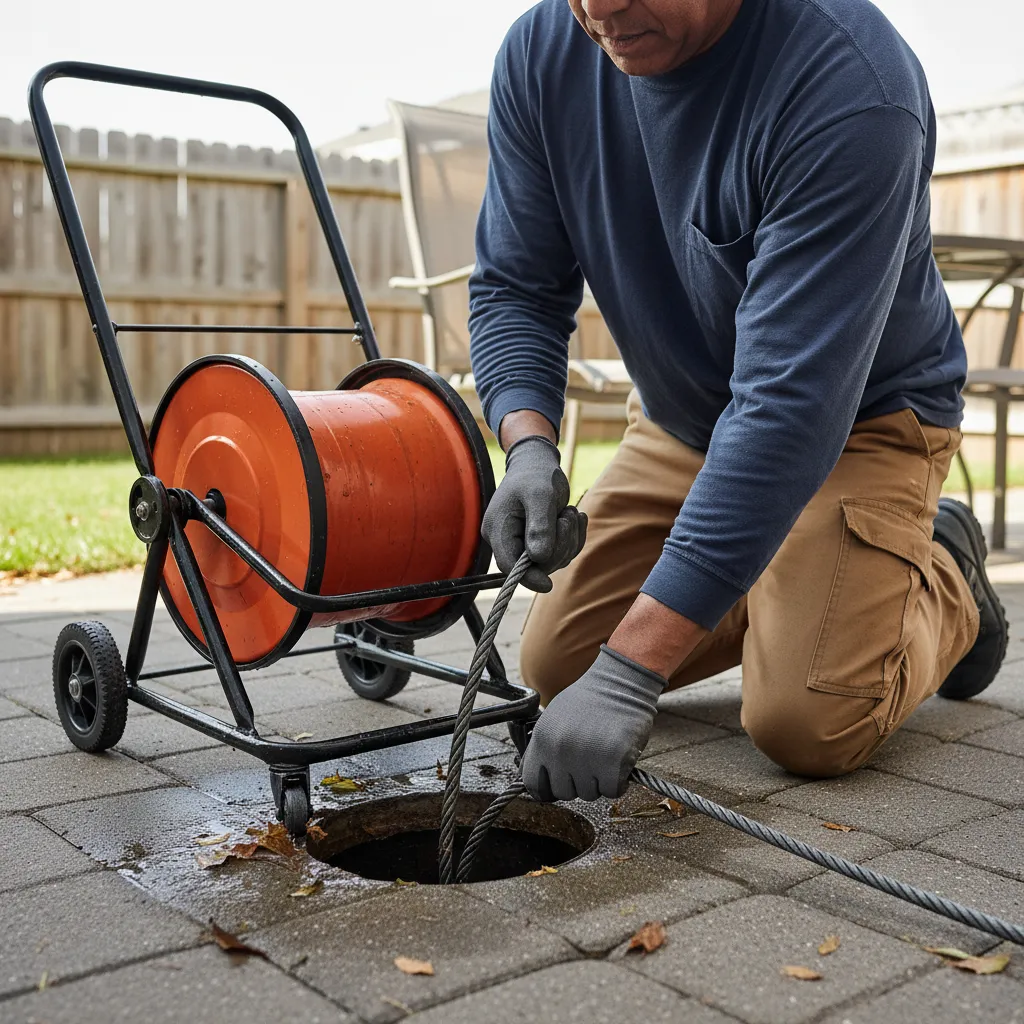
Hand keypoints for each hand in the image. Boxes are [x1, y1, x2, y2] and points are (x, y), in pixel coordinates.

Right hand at [482, 435, 587, 591]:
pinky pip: (560, 553)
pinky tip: (574, 517)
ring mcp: (522, 542)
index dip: (528, 577)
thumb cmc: (536, 475)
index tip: (548, 585)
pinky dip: (573, 538)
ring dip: (569, 539)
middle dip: (559, 546)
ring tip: (571, 512)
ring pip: (552, 561)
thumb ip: (539, 525)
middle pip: (534, 565)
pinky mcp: (538, 542)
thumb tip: (539, 557)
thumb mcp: (540, 495)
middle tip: (568, 517)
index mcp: (498, 529)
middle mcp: (507, 540)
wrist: (538, 463)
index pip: (508, 565)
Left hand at [521, 645, 666, 800]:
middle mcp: (561, 752)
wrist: (619, 683)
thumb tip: (534, 776)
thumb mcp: (553, 719)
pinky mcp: (613, 763)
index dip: (548, 788)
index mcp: (543, 740)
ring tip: (604, 756)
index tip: (561, 784)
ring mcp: (587, 758)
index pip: (533, 785)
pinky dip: (618, 782)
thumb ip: (543, 748)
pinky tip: (619, 763)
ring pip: (589, 794)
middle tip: (589, 762)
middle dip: (577, 782)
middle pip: (564, 793)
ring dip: (598, 781)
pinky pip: (612, 791)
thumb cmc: (588, 701)